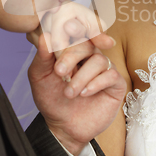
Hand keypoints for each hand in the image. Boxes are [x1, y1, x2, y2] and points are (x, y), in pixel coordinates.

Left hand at [26, 3, 126, 155]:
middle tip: (60, 72)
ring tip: (69, 93)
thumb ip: (42, 57)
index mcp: (73, 49)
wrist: (63, 127)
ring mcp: (104, 69)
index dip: (75, 28)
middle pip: (88, 43)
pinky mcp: (115, 84)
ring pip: (99, 60)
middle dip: (72, 56)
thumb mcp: (40, 77)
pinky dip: (96, 83)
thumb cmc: (51, 99)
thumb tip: (45, 36)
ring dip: (82, 76)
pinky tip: (84, 93)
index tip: (67, 28)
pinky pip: (111, 75)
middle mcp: (90, 56)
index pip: (77, 32)